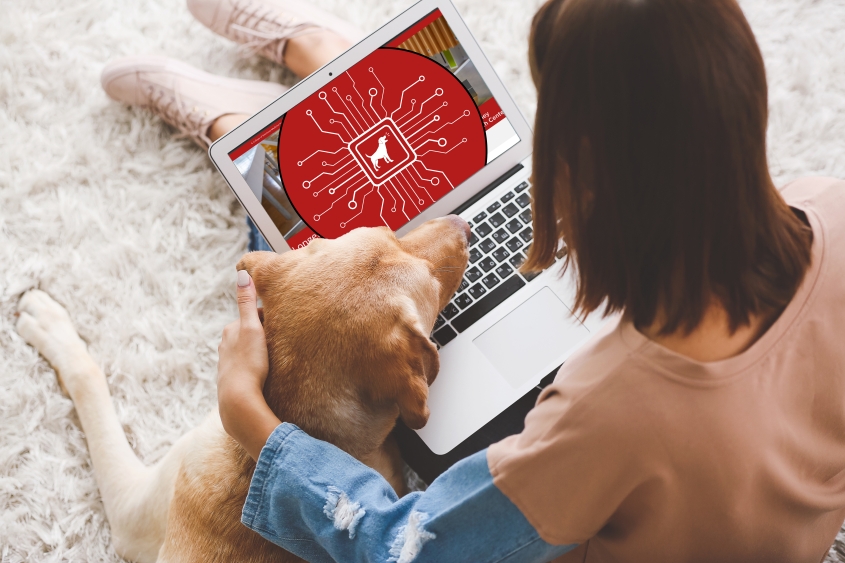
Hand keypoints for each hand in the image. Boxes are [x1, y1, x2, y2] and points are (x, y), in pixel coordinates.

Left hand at [217, 270, 281, 460]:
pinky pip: (249, 370)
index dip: (270, 320)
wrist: (240, 401)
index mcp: (229, 332)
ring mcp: (229, 365)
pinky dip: (257, 369)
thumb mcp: (251, 327)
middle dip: (265, 337)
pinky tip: (266, 376)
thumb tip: (241, 273)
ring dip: (261, 354)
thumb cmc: (248, 364)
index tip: (284, 326)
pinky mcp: (234, 382)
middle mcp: (225, 347)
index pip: (254, 317)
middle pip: (251, 335)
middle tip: (282, 343)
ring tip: (276, 360)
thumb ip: (247, 301)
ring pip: (249, 353)